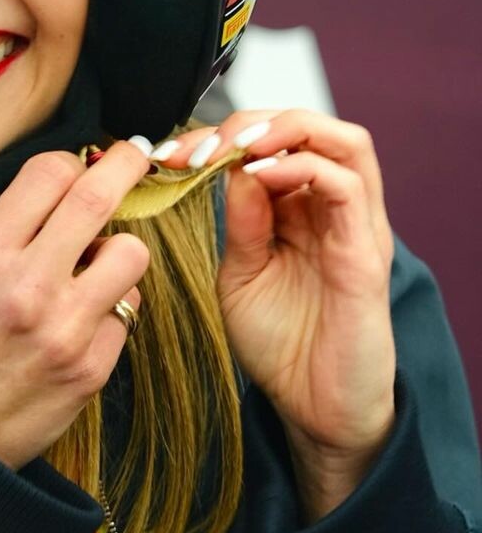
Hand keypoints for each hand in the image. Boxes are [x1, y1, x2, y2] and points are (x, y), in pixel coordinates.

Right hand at [0, 141, 151, 469]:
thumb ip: (11, 226)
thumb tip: (69, 182)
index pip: (47, 171)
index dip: (72, 161)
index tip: (83, 165)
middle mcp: (26, 284)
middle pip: (97, 196)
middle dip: (127, 165)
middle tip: (136, 156)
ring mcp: (64, 327)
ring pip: (131, 251)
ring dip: (120, 251)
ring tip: (96, 268)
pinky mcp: (92, 366)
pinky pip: (128, 310)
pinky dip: (112, 309)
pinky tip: (83, 323)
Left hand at [154, 110, 396, 519]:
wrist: (312, 410)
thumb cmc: (280, 343)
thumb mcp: (240, 272)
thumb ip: (240, 220)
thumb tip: (229, 168)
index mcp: (302, 209)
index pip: (272, 141)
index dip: (219, 136)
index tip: (168, 154)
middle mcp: (334, 209)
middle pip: (309, 127)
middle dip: (249, 123)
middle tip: (197, 147)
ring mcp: (356, 228)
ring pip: (343, 141)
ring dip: (283, 130)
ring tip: (234, 148)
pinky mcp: (366, 255)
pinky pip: (347, 187)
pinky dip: (301, 168)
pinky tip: (258, 179)